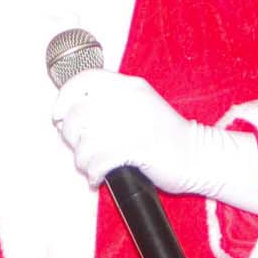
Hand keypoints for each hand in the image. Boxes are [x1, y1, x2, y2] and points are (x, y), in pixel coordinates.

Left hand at [52, 69, 257, 204]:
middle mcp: (130, 99)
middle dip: (71, 137)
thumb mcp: (138, 106)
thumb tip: (68, 117)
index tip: (58, 116)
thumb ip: (109, 104)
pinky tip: (99, 178)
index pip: (84, 79)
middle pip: (78, 113)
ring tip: (92, 166)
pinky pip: (99, 161)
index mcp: (129, 86)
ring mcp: (134, 123)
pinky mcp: (138, 148)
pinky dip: (93, 173)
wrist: (199, 156)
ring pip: (85, 141)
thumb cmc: (164, 136)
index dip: (64, 98)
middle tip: (81, 149)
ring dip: (82, 160)